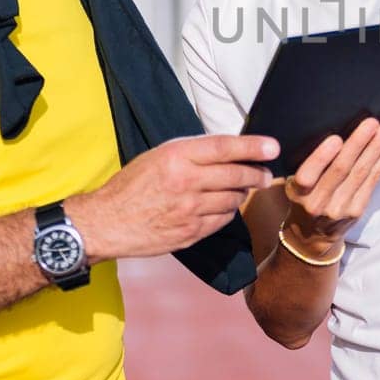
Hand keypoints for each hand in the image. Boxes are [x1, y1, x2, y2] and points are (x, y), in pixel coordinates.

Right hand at [70, 134, 277, 261]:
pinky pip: (222, 220)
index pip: (224, 147)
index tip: (272, 147)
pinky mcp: (190, 233)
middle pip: (236, 175)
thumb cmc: (131, 185)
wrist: (107, 222)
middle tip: (265, 173)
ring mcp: (189, 210)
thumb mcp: (157, 156)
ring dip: (242, 193)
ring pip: (233, 199)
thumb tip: (228, 151)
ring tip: (241, 188)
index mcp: (176, 156)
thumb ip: (192, 153)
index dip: (253, 146)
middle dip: (256, 174)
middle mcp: (186, 182)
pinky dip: (227, 211)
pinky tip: (221, 206)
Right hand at [279, 118, 379, 261]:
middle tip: (371, 123)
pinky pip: (372, 181)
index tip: (336, 139)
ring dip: (376, 148)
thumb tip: (335, 133)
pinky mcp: (356, 210)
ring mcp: (339, 208)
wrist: (312, 236)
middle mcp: (318, 203)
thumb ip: (309, 167)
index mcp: (298, 193)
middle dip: (358, 143)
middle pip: (341, 170)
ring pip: (360, 173)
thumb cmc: (304, 199)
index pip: (308, 176)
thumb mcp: (295, 186)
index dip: (322, 158)